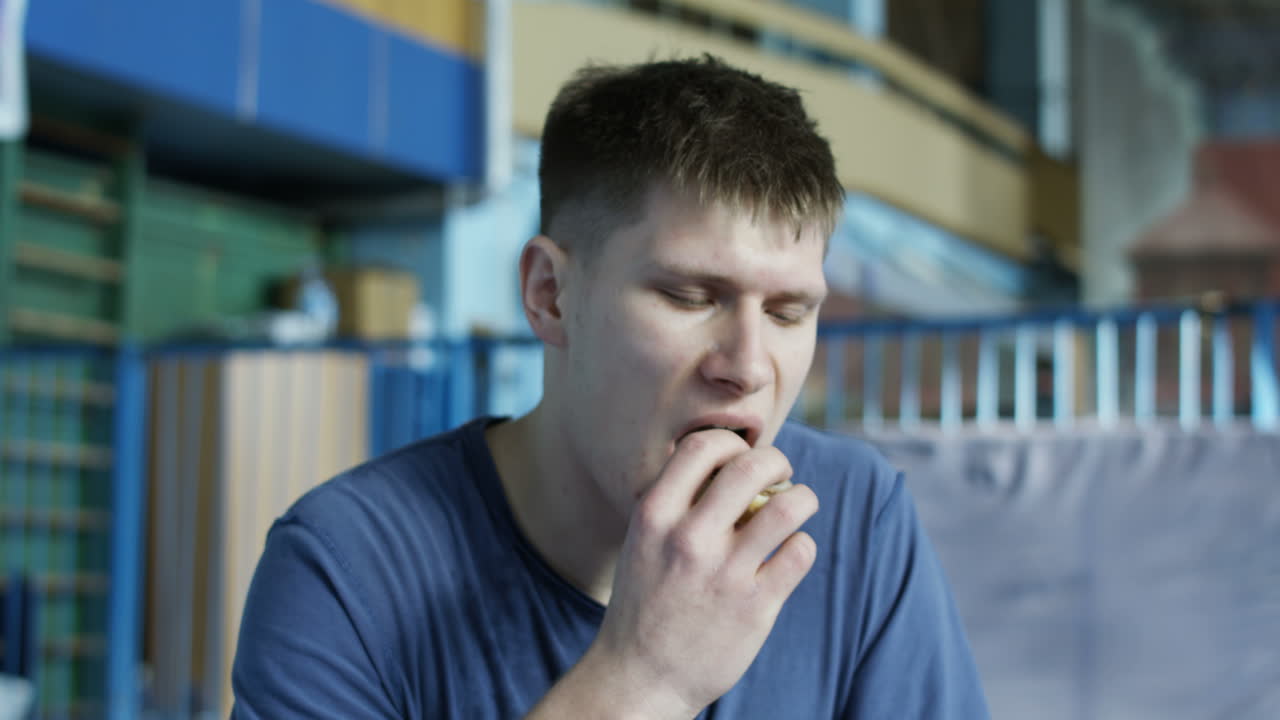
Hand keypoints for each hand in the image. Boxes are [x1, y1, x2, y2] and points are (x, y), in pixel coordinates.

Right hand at [582, 429, 819, 717]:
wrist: (639, 678)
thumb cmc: (645, 602)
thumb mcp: (643, 542)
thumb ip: (678, 503)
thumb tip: (731, 465)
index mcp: (654, 516)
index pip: (702, 447)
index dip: (731, 443)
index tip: (741, 457)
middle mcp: (688, 539)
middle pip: (752, 466)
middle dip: (777, 461)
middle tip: (780, 474)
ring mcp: (724, 574)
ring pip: (789, 505)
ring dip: (802, 498)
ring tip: (798, 505)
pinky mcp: (755, 607)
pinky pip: (800, 551)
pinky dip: (802, 544)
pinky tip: (789, 553)